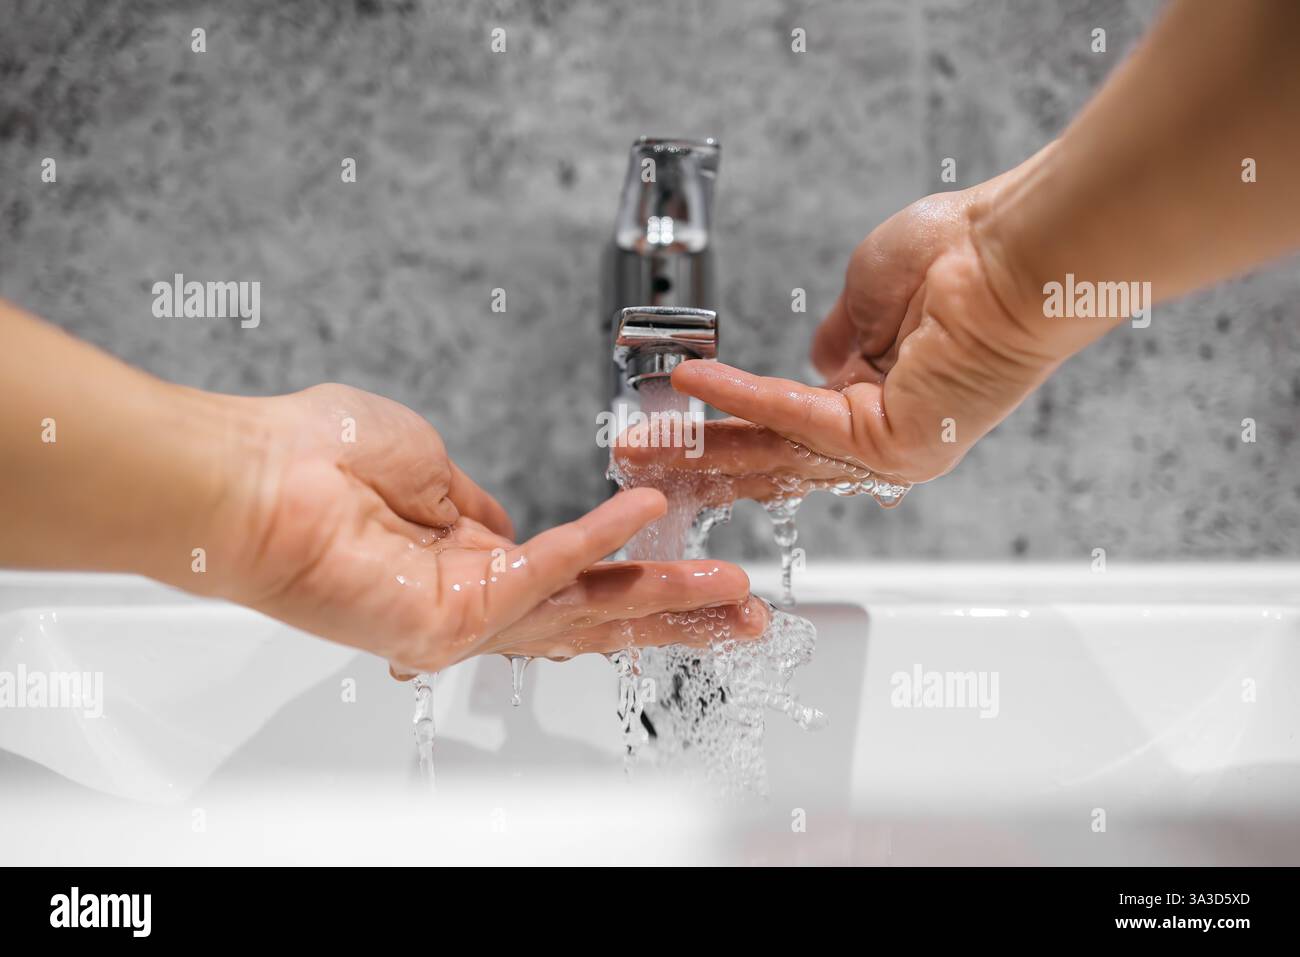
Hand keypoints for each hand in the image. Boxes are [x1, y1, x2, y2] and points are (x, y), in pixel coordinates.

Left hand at [210, 384, 764, 673]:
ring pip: (585, 612)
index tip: (682, 553)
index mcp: (468, 562)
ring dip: (663, 597)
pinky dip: (600, 540)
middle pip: (593, 616)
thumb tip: (500, 522)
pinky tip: (650, 518)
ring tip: (731, 593)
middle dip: (674, 615)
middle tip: (742, 614)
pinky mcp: (453, 612)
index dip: (632, 570)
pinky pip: (545, 571)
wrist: (251, 478)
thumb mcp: (426, 464)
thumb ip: (475, 504)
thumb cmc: (316, 459)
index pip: (570, 579)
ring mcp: (465, 615)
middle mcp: (473, 598)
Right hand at [649, 164, 1066, 493]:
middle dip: (702, 459)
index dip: (733, 424)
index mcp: (885, 397)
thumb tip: (815, 361)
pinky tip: (692, 383)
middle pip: (776, 454)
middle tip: (642, 457)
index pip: (794, 426)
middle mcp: (886, 430)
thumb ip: (834, 340)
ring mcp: (888, 444)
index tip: (682, 419)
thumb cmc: (961, 257)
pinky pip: (798, 417)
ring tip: (643, 443)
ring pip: (778, 447)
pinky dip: (741, 396)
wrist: (1015, 252)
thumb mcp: (867, 297)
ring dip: (706, 443)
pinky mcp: (888, 441)